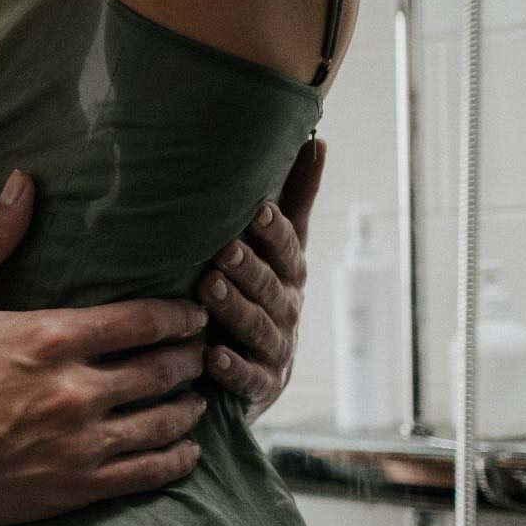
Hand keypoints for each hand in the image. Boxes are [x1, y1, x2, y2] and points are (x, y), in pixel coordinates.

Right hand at [0, 170, 207, 525]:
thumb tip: (24, 181)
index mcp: (52, 337)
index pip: (146, 320)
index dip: (182, 315)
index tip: (195, 313)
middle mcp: (75, 391)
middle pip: (164, 370)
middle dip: (192, 358)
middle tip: (202, 353)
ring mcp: (76, 443)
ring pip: (163, 423)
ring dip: (189, 408)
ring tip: (198, 399)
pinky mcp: (70, 487)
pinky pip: (145, 474)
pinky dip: (174, 460)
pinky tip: (184, 451)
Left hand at [197, 139, 326, 422]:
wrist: (258, 371)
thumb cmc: (261, 293)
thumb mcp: (280, 249)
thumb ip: (296, 199)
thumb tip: (316, 139)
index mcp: (291, 274)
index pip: (287, 250)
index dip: (275, 232)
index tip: (258, 210)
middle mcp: (288, 309)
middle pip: (271, 287)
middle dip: (249, 268)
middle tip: (223, 249)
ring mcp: (276, 350)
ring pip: (257, 328)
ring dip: (234, 308)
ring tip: (209, 289)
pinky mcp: (260, 386)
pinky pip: (247, 378)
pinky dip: (232, 369)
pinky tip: (211, 357)